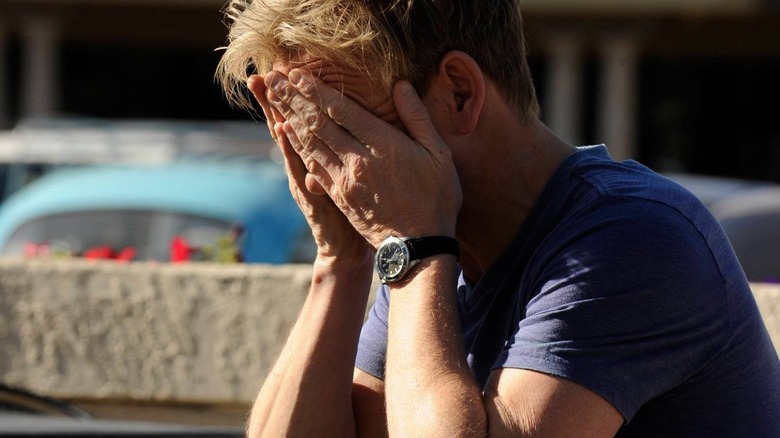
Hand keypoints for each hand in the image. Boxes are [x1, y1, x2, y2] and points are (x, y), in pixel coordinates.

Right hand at [248, 75, 372, 268]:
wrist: (348, 248)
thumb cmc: (354, 207)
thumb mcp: (347, 174)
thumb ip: (343, 148)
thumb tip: (347, 116)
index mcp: (316, 155)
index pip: (300, 120)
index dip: (289, 97)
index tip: (278, 69)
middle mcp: (303, 165)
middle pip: (285, 126)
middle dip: (273, 100)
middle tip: (259, 73)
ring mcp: (303, 180)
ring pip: (287, 143)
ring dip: (275, 116)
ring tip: (265, 89)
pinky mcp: (310, 196)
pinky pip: (299, 169)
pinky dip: (290, 151)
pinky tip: (283, 131)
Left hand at [264, 69, 462, 247]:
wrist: (419, 246)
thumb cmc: (436, 198)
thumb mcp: (438, 154)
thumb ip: (417, 118)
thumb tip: (401, 86)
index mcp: (382, 145)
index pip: (341, 110)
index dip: (316, 89)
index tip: (297, 73)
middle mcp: (358, 160)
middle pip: (318, 123)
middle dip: (293, 98)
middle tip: (274, 78)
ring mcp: (345, 180)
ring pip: (310, 143)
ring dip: (289, 117)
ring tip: (274, 99)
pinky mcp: (340, 196)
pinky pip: (313, 166)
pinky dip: (297, 147)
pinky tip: (287, 134)